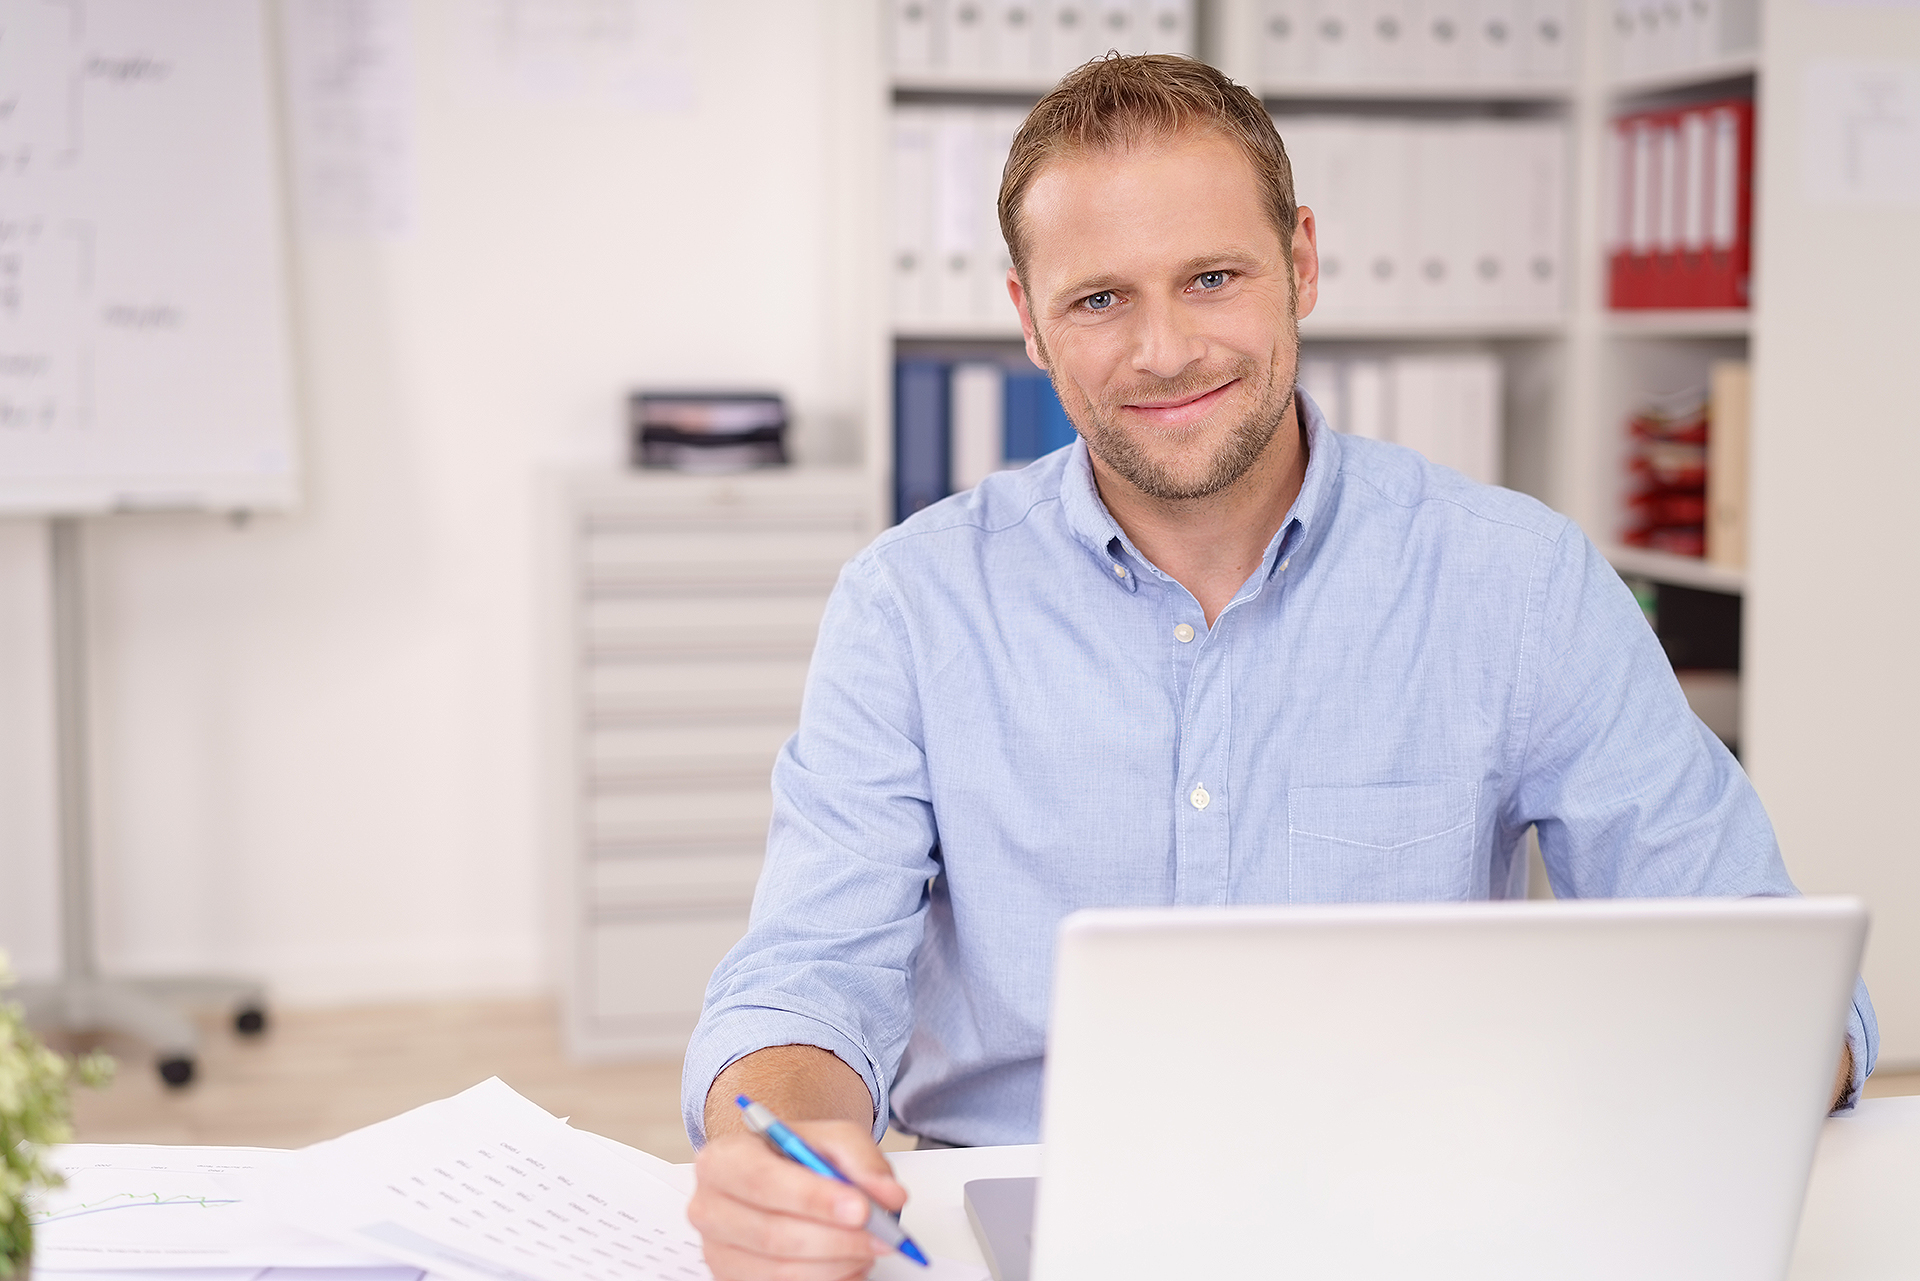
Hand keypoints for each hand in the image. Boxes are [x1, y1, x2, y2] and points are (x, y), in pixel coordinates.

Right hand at [688, 1119, 907, 1280]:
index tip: (859, 1208)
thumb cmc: (796, 1158)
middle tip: (879, 1236)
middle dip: (835, 1238)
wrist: (779, 1177)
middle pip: (771, 1234)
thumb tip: (888, 1195)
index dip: (813, 1199)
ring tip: (867, 1248)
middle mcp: (710, 1208)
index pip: (762, 1181)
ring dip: (835, 1264)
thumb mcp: (831, 1139)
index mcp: (722, 1159)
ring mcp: (718, 1252)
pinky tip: (849, 1264)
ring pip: (780, 1271)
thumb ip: (861, 1159)